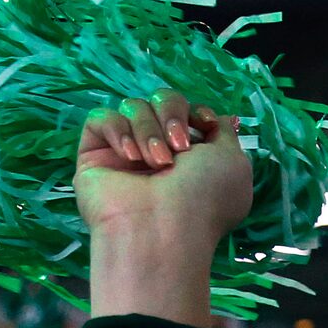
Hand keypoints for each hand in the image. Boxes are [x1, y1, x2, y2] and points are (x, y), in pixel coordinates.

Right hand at [75, 86, 251, 327]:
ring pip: (133, 106)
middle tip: (178, 148)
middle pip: (160, 100)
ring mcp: (126, 153)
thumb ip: (225, 134)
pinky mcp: (95, 155)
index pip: (186, 110)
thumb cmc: (204, 198)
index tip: (206, 125)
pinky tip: (130, 158)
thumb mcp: (233, 162)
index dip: (195, 111)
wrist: (163, 227)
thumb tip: (222, 118)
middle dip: (172, 115)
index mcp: (191, 156)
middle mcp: (159, 152)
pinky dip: (118, 131)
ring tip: (156, 164)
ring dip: (149, 131)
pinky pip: (101, 118)